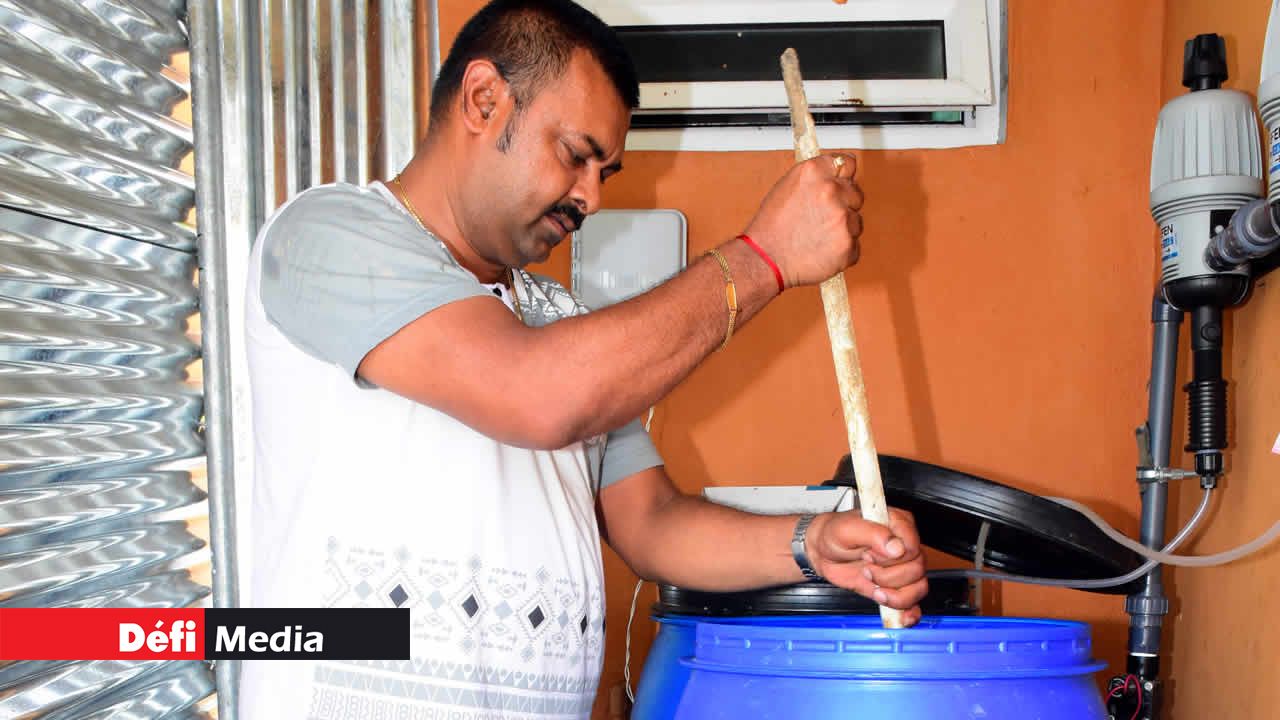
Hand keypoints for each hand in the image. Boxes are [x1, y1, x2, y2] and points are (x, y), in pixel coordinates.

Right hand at [743, 153, 862, 288]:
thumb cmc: (770, 227)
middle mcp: (830, 191)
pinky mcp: (848, 244)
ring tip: (816, 237)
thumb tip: (835, 175)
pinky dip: (841, 249)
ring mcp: (841, 218)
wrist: (764, 259)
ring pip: (855, 221)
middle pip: (855, 193)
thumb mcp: (786, 188)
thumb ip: (815, 179)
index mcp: (813, 172)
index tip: (841, 183)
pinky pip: (853, 245)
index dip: (843, 176)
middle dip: (844, 205)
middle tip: (820, 218)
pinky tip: (821, 250)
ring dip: (842, 229)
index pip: (847, 163)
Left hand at [806, 507, 926, 625]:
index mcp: (898, 524)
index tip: (869, 555)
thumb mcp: (846, 529)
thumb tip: (896, 548)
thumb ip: (873, 533)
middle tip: (866, 568)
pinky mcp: (897, 586)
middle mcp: (905, 545)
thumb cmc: (834, 534)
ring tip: (873, 586)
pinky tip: (900, 617)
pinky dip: (909, 613)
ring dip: (894, 594)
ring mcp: (903, 567)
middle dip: (888, 576)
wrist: (823, 552)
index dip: (891, 557)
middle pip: (916, 569)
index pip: (912, 546)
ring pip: (918, 588)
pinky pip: (914, 603)